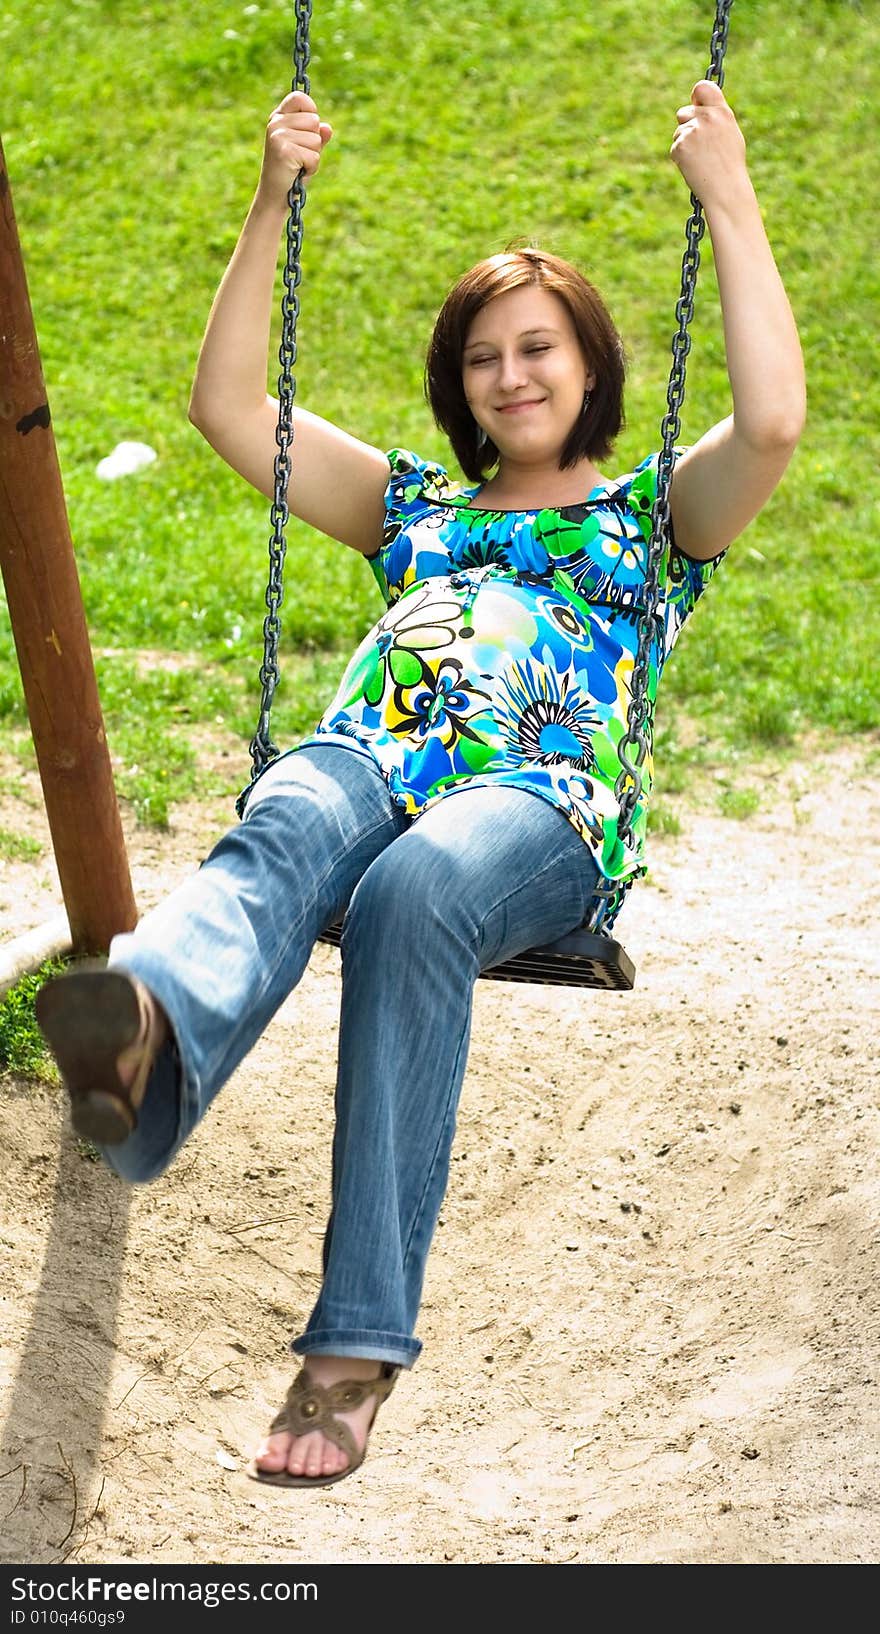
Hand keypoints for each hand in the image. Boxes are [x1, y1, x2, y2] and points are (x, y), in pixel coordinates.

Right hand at [257, 91, 332, 206]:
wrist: (275, 196)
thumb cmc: (291, 172)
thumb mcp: (305, 149)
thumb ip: (317, 136)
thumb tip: (327, 128)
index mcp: (278, 117)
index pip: (300, 97)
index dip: (311, 111)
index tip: (309, 129)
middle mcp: (276, 123)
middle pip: (314, 120)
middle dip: (315, 142)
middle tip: (300, 156)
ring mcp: (278, 136)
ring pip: (316, 139)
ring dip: (313, 156)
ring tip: (298, 165)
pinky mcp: (284, 151)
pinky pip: (314, 155)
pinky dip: (311, 167)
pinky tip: (298, 172)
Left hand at [670, 80, 748, 208]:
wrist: (725, 189)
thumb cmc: (729, 164)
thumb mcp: (730, 133)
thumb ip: (715, 116)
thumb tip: (698, 104)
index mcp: (722, 112)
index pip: (702, 87)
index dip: (696, 95)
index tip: (695, 102)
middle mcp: (707, 118)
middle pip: (683, 112)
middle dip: (687, 125)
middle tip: (700, 145)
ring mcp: (693, 132)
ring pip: (678, 131)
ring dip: (684, 142)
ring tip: (701, 158)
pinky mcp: (680, 146)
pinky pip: (674, 147)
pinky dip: (680, 156)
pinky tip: (694, 165)